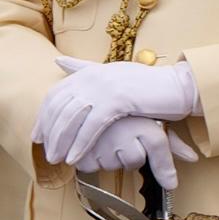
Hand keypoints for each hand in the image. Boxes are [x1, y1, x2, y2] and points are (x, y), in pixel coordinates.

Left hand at [36, 57, 200, 176]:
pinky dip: (80, 143)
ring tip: (58, 159)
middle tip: (47, 153)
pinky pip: (91, 125)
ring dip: (61, 142)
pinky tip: (75, 157)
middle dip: (50, 133)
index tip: (39, 137)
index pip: (55, 96)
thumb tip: (57, 60)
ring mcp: (103, 87)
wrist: (179, 85)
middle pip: (59, 108)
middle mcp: (91, 77)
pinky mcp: (117, 99)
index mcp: (89, 72)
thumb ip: (84, 67)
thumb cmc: (149, 84)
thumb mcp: (113, 73)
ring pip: (71, 118)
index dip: (44, 118)